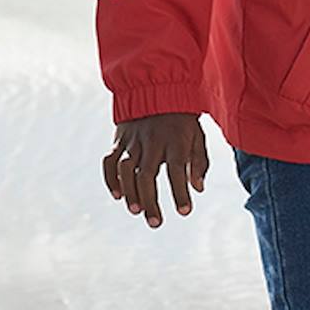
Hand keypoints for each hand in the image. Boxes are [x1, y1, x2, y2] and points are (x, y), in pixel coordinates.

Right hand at [103, 112, 208, 229]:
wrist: (158, 87)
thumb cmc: (182, 118)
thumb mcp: (197, 136)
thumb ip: (199, 162)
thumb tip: (198, 188)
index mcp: (175, 141)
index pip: (177, 170)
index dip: (180, 192)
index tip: (184, 212)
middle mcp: (153, 141)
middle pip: (147, 175)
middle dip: (151, 201)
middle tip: (155, 223)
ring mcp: (134, 140)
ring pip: (127, 169)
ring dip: (130, 192)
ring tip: (135, 211)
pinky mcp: (120, 139)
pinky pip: (110, 160)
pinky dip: (111, 178)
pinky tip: (117, 195)